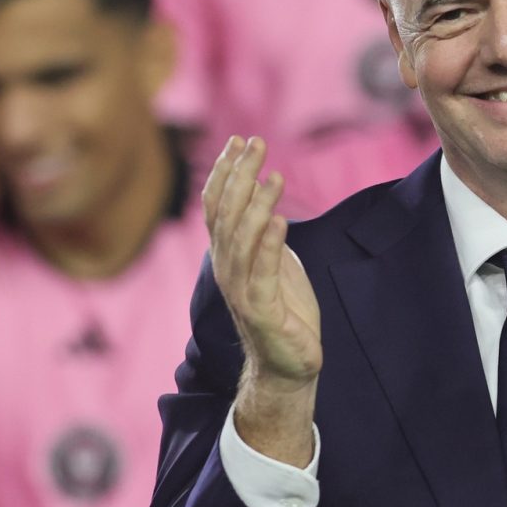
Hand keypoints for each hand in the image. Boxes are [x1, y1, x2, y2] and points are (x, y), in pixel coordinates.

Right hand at [205, 136, 321, 388]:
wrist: (289, 366)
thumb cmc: (284, 314)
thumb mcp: (274, 264)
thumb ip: (264, 234)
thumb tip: (266, 196)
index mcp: (227, 257)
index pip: (218, 206)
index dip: (226, 172)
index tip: (238, 141)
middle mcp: (227, 270)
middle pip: (227, 214)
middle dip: (240, 175)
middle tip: (255, 143)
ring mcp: (242, 291)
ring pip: (242, 240)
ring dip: (257, 205)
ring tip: (273, 176)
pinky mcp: (263, 311)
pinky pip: (263, 273)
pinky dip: (269, 245)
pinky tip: (280, 221)